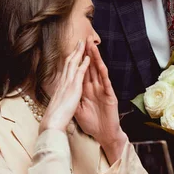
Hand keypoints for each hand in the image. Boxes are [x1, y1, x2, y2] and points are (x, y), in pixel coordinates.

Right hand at [40, 40, 89, 133]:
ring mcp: (67, 83)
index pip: (65, 69)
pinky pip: (80, 72)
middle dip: (74, 51)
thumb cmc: (54, 117)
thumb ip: (60, 98)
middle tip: (79, 42)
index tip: (73, 52)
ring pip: (73, 63)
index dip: (70, 60)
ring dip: (79, 52)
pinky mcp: (73, 88)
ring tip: (84, 43)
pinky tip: (89, 57)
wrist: (51, 123)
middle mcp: (62, 82)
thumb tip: (60, 97)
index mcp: (59, 86)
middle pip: (68, 62)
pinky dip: (84, 64)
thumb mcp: (57, 104)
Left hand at [74, 37, 125, 162]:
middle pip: (91, 66)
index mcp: (88, 89)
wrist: (104, 135)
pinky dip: (103, 74)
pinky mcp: (109, 96)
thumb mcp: (79, 109)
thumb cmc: (93, 123)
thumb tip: (64, 90)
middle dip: (88, 53)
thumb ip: (74, 98)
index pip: (83, 70)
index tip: (75, 47)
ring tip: (93, 46)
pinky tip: (101, 65)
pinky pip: (106, 82)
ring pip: (99, 71)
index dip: (80, 59)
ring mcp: (103, 90)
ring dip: (96, 58)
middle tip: (86, 38)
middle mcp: (96, 87)